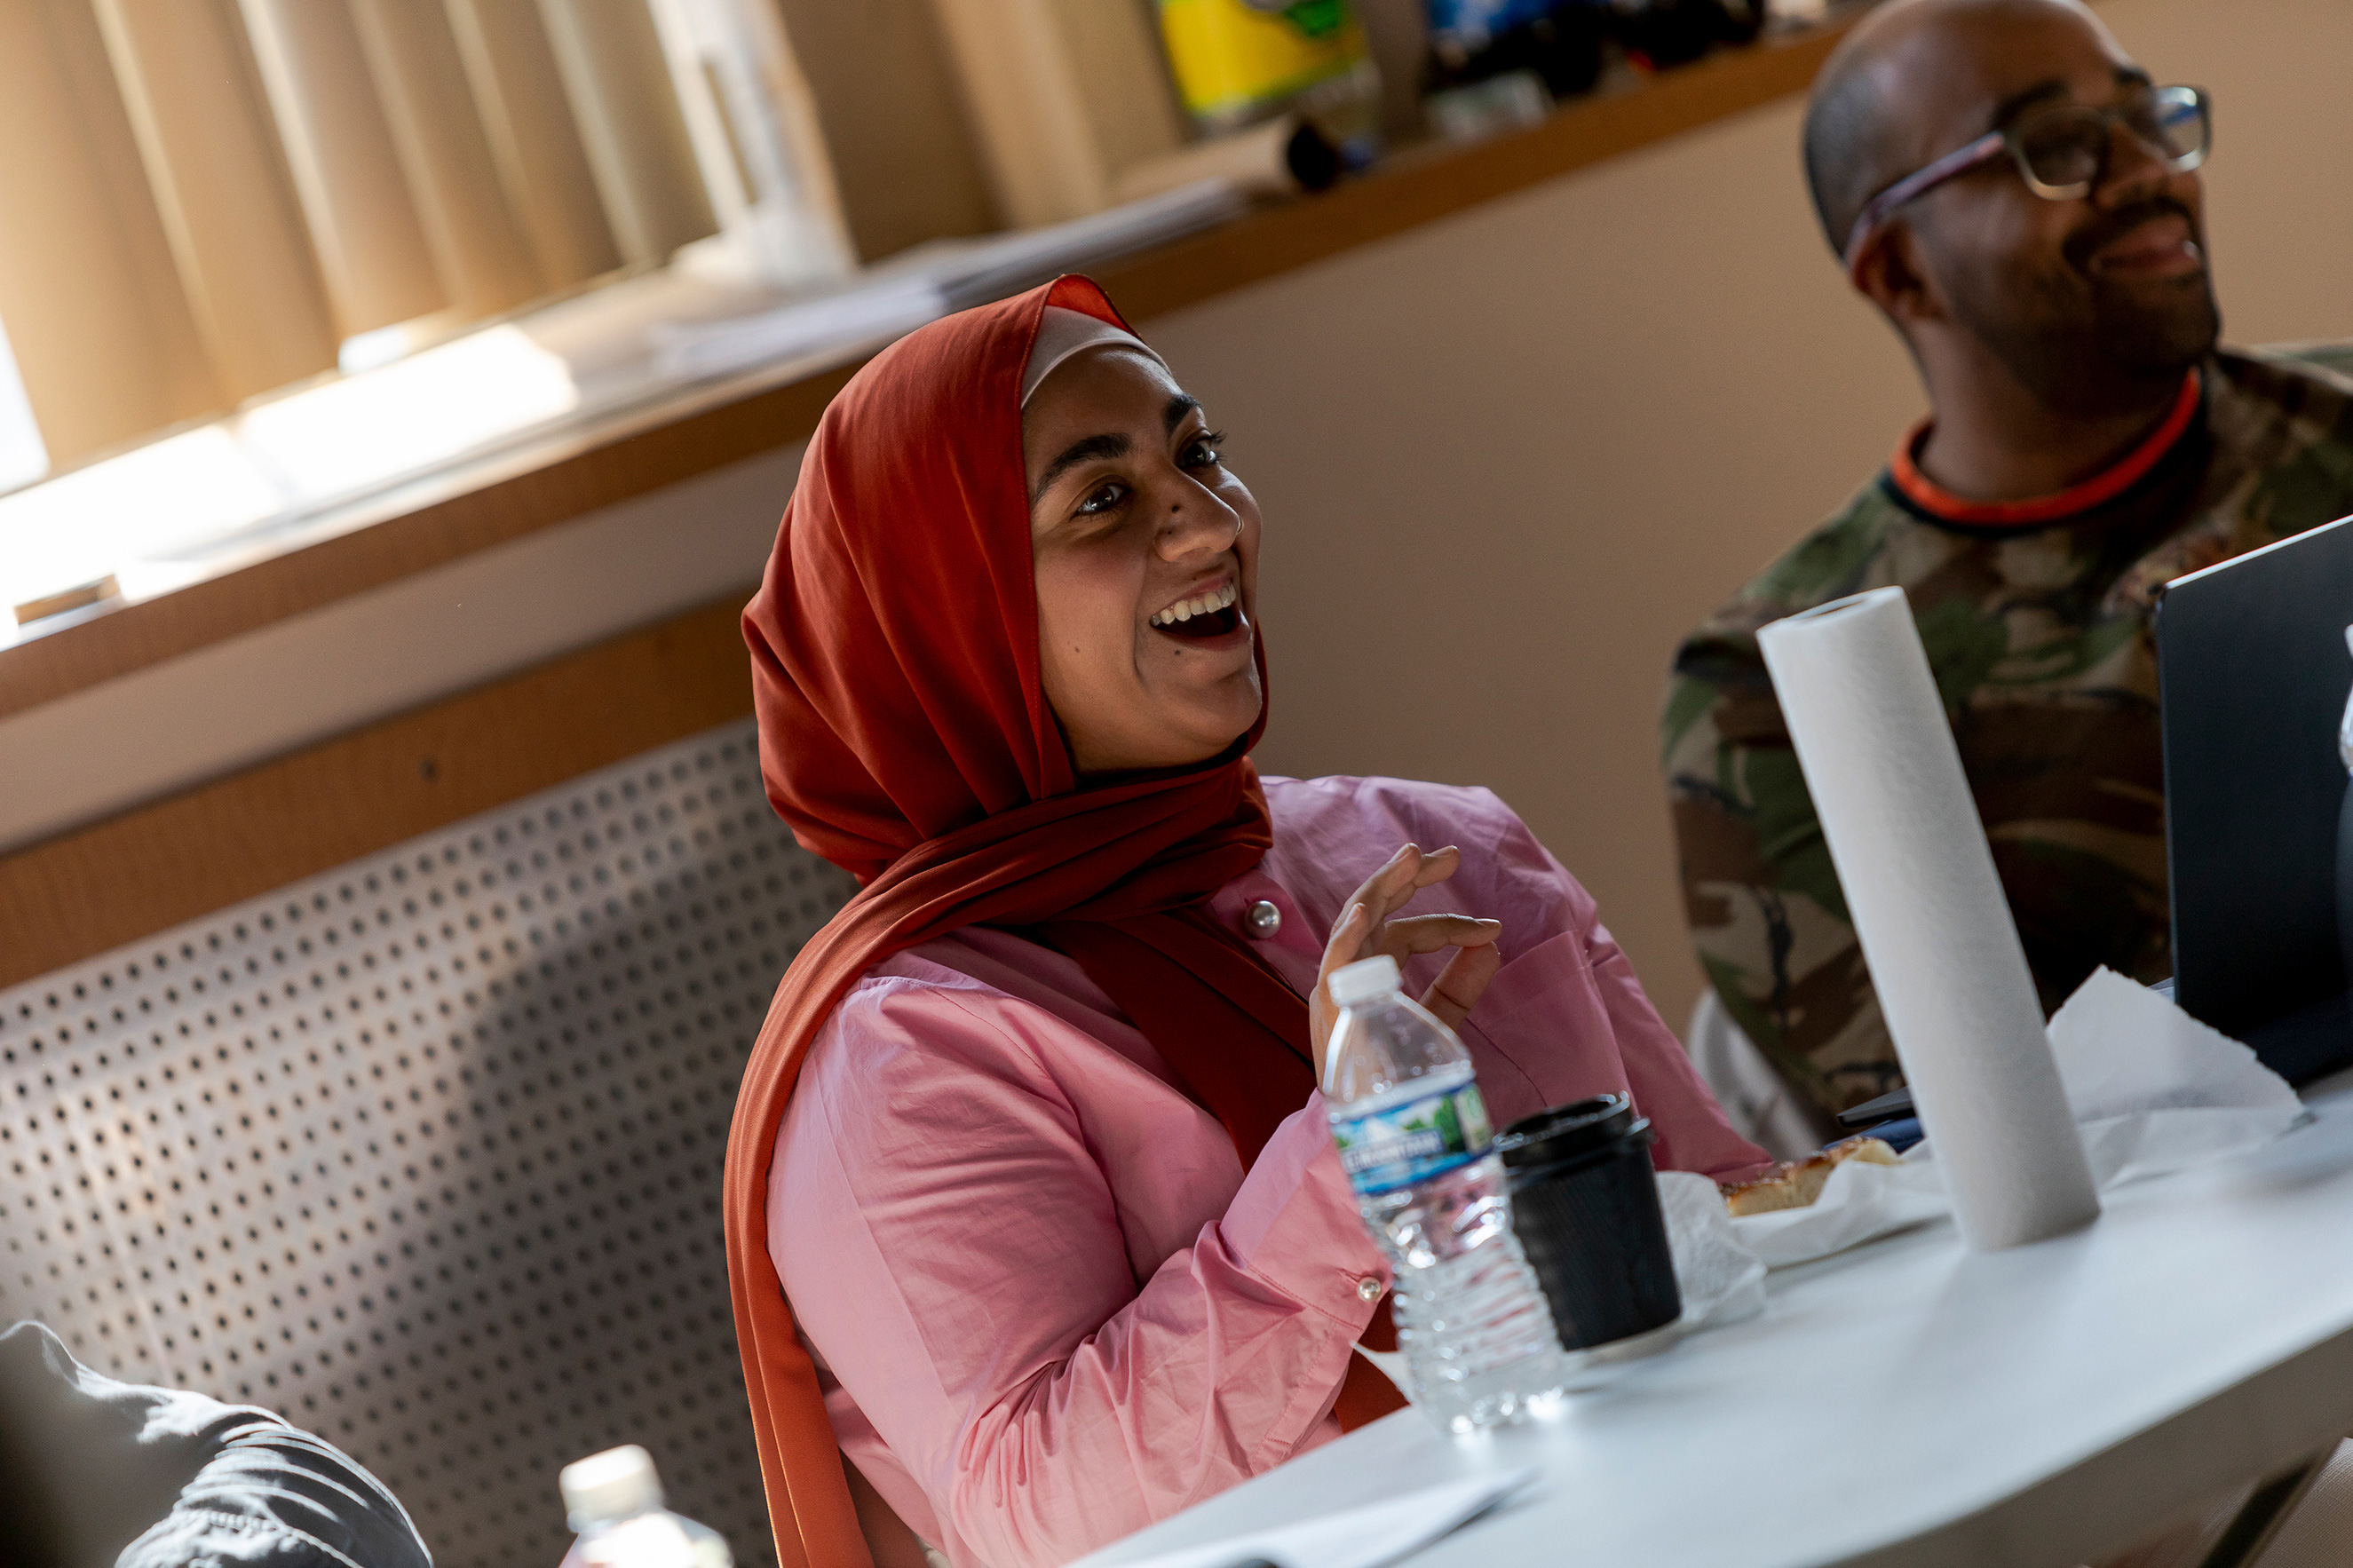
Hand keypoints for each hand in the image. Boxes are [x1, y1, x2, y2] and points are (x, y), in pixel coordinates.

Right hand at [1310, 843, 1501, 1086]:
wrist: (1371, 1125)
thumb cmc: (1397, 1077)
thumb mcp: (1438, 1022)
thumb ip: (1460, 985)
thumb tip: (1495, 944)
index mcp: (1374, 969)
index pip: (1409, 930)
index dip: (1450, 923)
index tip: (1492, 926)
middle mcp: (1353, 969)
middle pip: (1377, 908)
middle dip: (1409, 876)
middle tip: (1447, 855)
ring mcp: (1338, 984)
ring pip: (1354, 921)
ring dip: (1381, 888)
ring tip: (1409, 859)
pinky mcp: (1330, 1009)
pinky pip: (1334, 966)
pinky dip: (1346, 938)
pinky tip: (1362, 914)